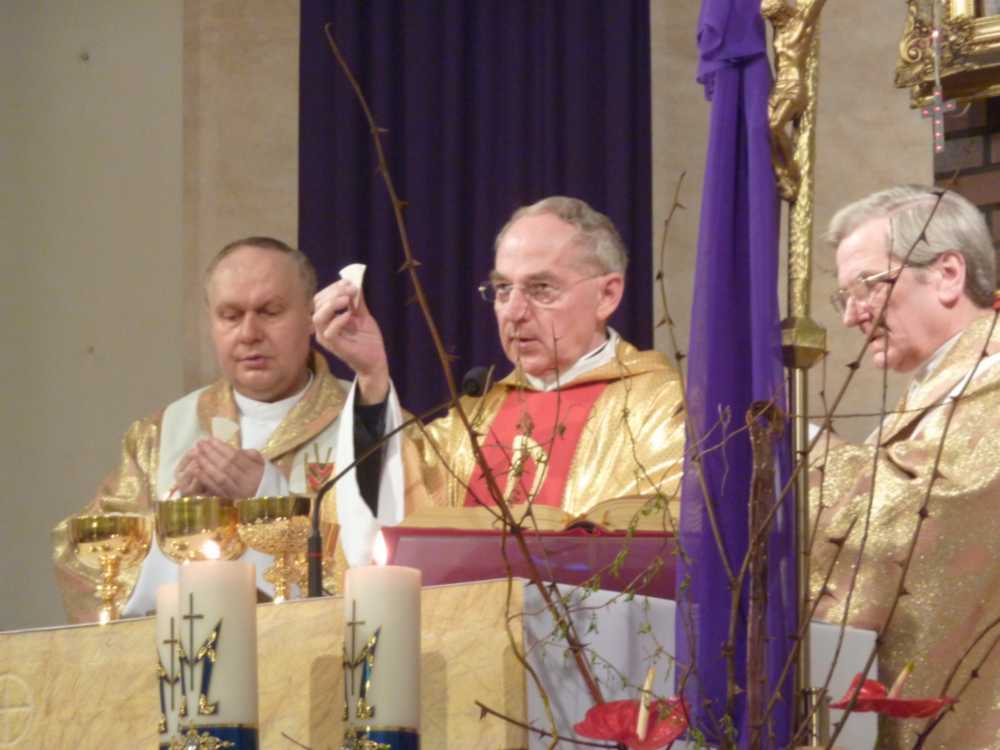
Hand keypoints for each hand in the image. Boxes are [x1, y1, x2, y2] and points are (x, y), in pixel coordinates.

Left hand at [173, 438, 265, 497]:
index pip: (235, 457)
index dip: (221, 447)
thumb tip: (236, 449)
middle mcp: (246, 482)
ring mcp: (237, 492)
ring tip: (195, 453)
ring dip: (205, 464)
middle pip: (225, 466)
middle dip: (210, 453)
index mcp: (255, 471)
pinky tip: (195, 470)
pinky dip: (204, 479)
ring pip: (219, 477)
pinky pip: (215, 489)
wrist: (271, 500)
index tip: (210, 439)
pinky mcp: (229, 500)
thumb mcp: (264, 464)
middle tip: (199, 443)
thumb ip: (252, 455)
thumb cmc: (266, 478)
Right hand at [313, 280, 389, 402]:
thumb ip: (357, 300)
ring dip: (332, 304)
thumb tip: (355, 281)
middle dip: (333, 293)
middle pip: (317, 304)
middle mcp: (322, 327)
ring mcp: (326, 338)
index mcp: (327, 319)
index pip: (320, 298)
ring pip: (317, 317)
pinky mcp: (334, 347)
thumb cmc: (367, 339)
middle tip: (351, 290)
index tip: (349, 282)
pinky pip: (328, 332)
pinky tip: (350, 316)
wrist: (376, 360)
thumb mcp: (363, 315)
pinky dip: (338, 320)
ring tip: (347, 301)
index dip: (333, 288)